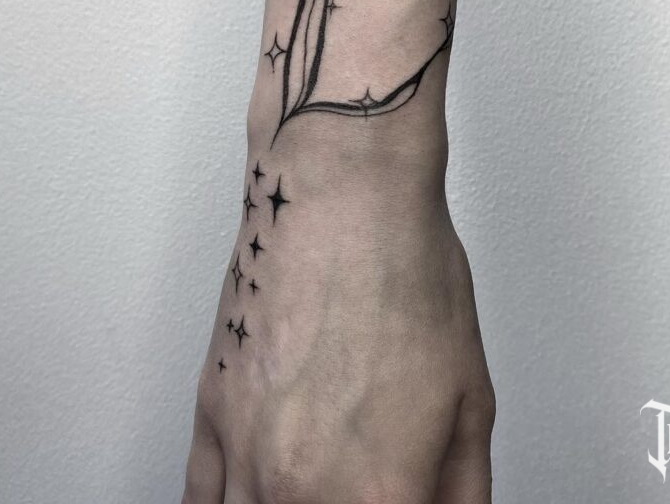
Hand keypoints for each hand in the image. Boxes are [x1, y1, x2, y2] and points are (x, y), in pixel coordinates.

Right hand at [182, 145, 495, 503]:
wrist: (342, 195)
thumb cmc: (405, 272)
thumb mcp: (470, 397)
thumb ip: (460, 493)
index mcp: (378, 499)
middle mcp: (299, 490)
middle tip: (361, 494)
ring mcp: (243, 453)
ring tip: (311, 494)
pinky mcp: (210, 409)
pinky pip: (198, 502)